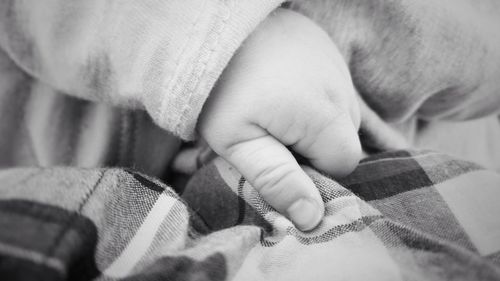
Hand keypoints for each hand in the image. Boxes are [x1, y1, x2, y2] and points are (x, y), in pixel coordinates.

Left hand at [198, 9, 360, 230]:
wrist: (214, 26)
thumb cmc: (220, 87)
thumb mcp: (237, 141)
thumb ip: (277, 180)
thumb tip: (312, 218)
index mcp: (325, 118)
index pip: (343, 165)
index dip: (312, 172)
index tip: (278, 161)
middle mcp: (342, 91)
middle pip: (343, 140)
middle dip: (312, 149)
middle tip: (270, 138)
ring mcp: (338, 68)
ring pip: (340, 116)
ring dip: (313, 125)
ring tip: (276, 114)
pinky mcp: (329, 53)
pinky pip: (335, 90)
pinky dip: (318, 102)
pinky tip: (290, 93)